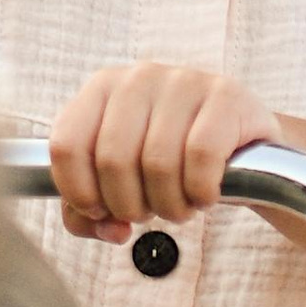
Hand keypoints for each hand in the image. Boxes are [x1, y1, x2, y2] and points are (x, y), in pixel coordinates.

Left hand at [47, 62, 277, 240]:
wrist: (239, 145)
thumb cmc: (168, 163)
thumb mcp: (120, 184)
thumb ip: (91, 214)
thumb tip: (110, 229)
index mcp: (100, 89)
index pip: (66, 145)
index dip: (80, 192)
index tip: (100, 211)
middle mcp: (138, 77)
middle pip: (113, 161)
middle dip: (130, 205)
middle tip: (149, 213)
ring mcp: (183, 81)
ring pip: (158, 163)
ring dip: (169, 205)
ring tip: (179, 207)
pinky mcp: (225, 95)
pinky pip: (202, 156)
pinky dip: (201, 191)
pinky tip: (205, 195)